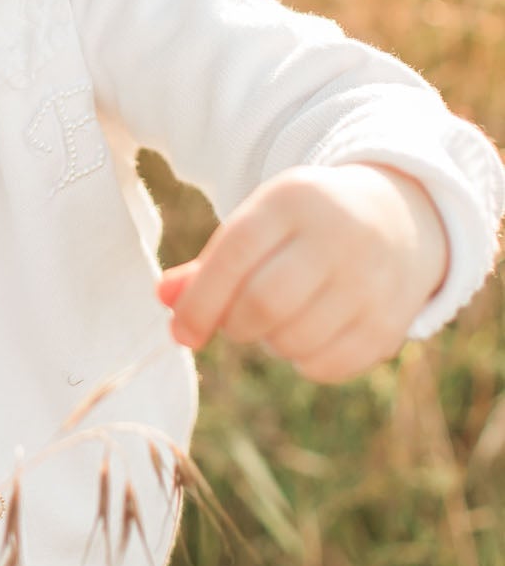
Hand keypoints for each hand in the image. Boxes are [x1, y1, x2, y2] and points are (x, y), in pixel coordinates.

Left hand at [155, 163, 448, 382]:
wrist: (400, 218)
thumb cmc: (305, 226)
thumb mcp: (260, 223)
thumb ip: (211, 263)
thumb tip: (164, 298)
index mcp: (294, 200)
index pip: (234, 255)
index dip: (200, 301)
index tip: (181, 332)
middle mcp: (338, 236)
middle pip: (264, 304)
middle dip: (235, 325)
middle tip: (237, 322)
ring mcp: (370, 280)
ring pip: (294, 340)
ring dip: (270, 343)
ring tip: (279, 321)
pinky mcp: (390, 322)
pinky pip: (327, 365)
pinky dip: (304, 362)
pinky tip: (310, 335)